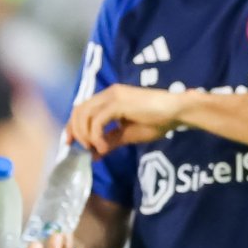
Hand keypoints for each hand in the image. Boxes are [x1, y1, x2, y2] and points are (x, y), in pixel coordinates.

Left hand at [66, 84, 182, 156]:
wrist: (176, 112)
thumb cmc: (157, 121)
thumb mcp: (128, 134)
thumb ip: (109, 141)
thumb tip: (92, 154)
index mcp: (109, 97)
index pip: (81, 108)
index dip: (72, 126)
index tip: (71, 143)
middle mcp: (108, 93)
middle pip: (78, 110)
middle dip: (75, 131)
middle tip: (82, 149)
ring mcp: (113, 96)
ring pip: (84, 115)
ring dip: (85, 135)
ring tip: (96, 149)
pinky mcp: (119, 103)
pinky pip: (97, 121)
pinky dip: (96, 136)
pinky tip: (103, 147)